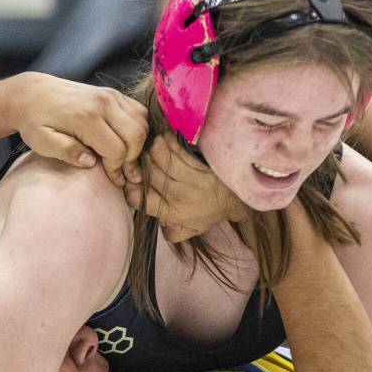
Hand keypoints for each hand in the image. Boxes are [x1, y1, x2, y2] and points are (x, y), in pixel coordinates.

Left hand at [12, 72, 147, 186]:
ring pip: (142, 124)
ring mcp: (112, 95)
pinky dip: (139, 129)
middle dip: (133, 160)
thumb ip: (65, 151)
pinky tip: (126, 143)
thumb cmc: (35, 121)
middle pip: (136, 137)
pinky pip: (140, 113)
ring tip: (126, 160)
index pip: (117, 150)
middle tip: (125, 175)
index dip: (117, 170)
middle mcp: (104, 103)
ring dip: (138, 145)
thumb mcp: (41, 141)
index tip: (114, 181)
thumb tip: (90, 163)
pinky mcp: (114, 93)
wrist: (33, 93)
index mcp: (86, 117)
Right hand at [124, 134, 247, 242]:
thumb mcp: (193, 229)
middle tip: (142, 157)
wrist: (240, 199)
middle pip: (149, 175)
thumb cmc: (213, 211)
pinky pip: (178, 150)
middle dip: (142, 163)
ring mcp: (191, 180)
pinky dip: (169, 142)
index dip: (131, 189)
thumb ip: (173, 232)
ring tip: (153, 146)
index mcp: (173, 213)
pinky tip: (167, 139)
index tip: (134, 181)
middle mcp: (179, 197)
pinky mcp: (201, 165)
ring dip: (154, 149)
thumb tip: (159, 229)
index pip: (141, 201)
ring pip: (160, 159)